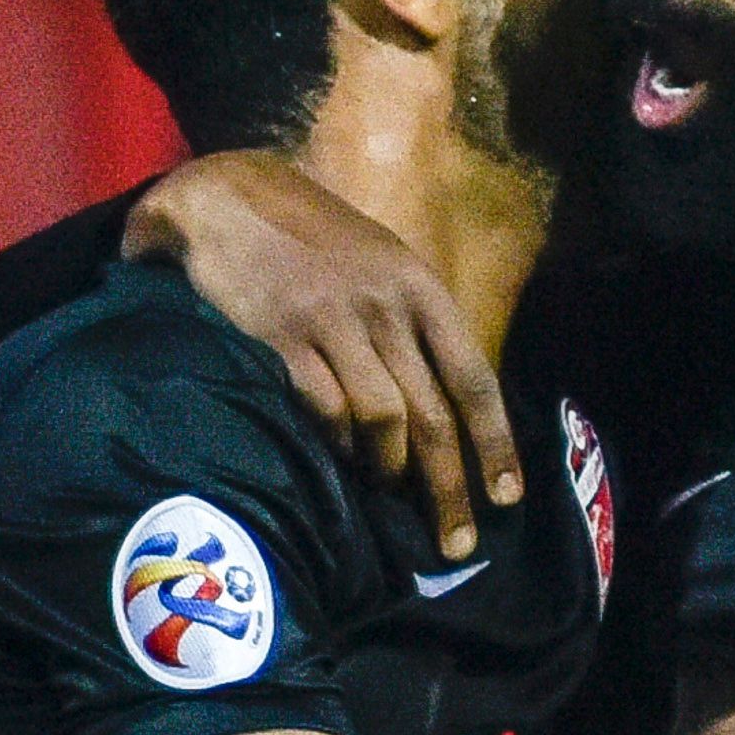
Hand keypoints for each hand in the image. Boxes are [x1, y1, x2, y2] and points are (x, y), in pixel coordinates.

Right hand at [130, 152, 523, 559]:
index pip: (474, 378)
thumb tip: (446, 405)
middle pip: (434, 415)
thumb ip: (415, 325)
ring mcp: (332, 323)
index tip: (507, 497)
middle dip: (450, 486)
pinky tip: (339, 463)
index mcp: (421, 289)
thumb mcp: (382, 262)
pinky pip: (323, 410)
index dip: (495, 444)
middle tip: (457, 542)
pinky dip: (337, 446)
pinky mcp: (279, 339)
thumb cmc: (314, 237)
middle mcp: (385, 307)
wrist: (227, 193)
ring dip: (390, 471)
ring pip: (382, 420)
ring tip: (388, 496)